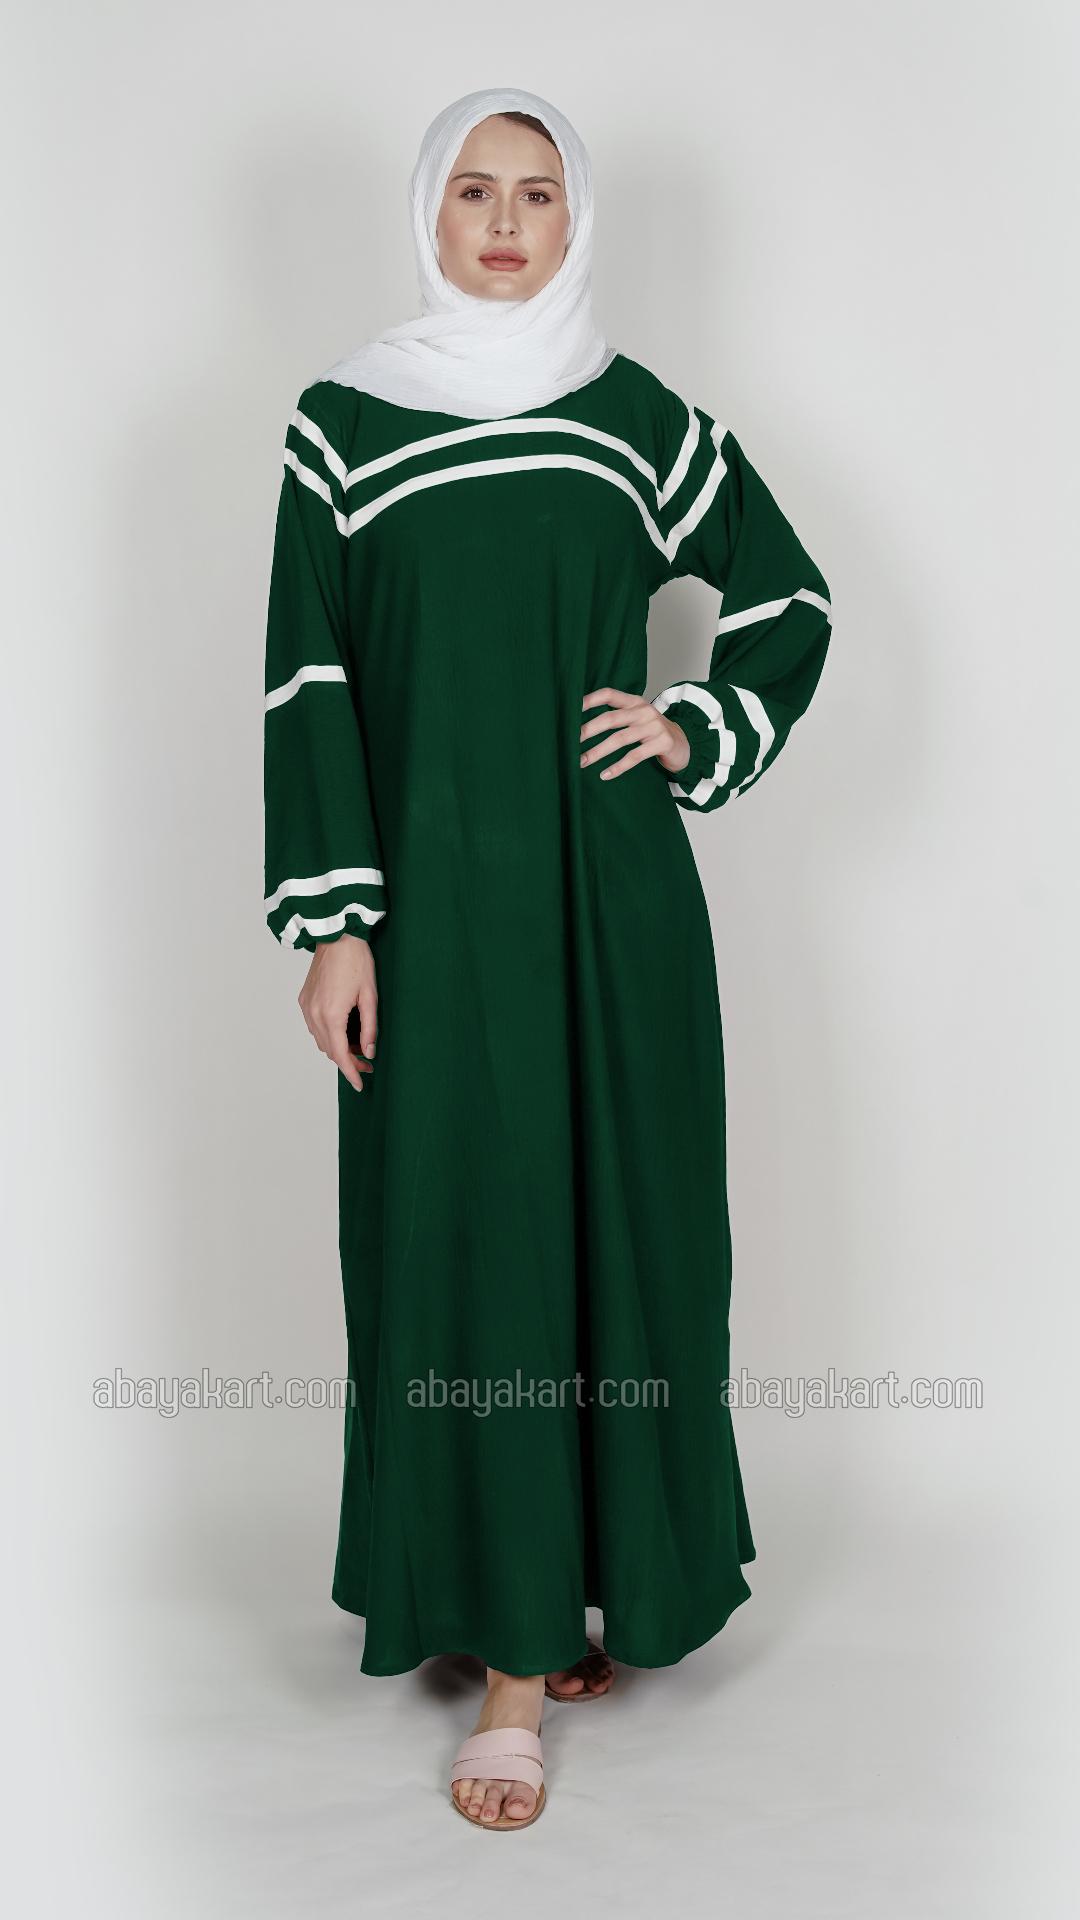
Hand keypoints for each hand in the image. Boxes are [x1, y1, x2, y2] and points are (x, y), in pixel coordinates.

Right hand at [298, 933, 376, 1092]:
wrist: (337, 936)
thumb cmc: (357, 961)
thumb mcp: (370, 996)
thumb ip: (370, 1028)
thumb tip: (369, 1051)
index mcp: (331, 1015)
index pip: (339, 1054)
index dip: (351, 1072)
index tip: (360, 1084)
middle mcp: (314, 1014)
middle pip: (329, 1050)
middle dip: (347, 1060)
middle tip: (368, 1063)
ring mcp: (306, 1007)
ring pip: (321, 1040)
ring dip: (337, 1047)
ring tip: (358, 1046)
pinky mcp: (304, 1000)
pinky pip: (315, 1026)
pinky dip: (328, 1034)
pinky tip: (344, 1031)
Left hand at [580, 687, 689, 779]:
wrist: (684, 743)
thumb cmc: (652, 732)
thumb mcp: (637, 718)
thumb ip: (618, 716)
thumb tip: (582, 725)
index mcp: (635, 702)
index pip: (609, 694)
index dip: (590, 700)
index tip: (571, 709)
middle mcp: (644, 711)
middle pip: (610, 719)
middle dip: (588, 731)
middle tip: (570, 742)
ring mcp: (654, 726)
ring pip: (620, 739)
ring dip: (598, 752)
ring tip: (582, 761)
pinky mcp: (662, 743)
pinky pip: (635, 756)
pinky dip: (618, 767)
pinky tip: (605, 775)